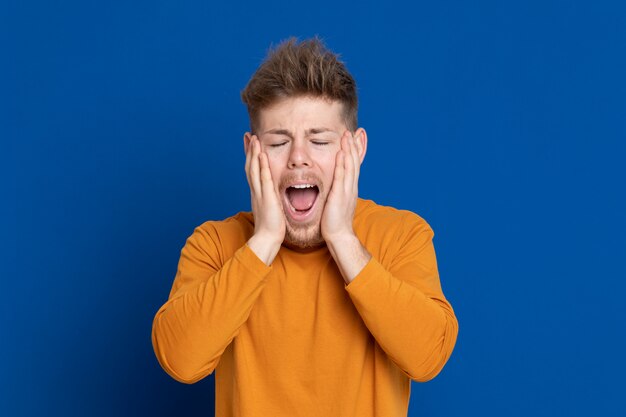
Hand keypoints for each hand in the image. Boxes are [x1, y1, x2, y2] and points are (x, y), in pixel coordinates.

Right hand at [245, 135, 284, 263]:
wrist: (266, 239)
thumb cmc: (270, 227)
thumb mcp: (269, 209)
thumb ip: (269, 200)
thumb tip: (271, 197)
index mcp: (257, 193)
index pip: (252, 171)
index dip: (250, 157)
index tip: (250, 145)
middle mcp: (255, 191)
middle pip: (250, 166)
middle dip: (249, 150)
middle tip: (248, 136)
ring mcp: (260, 193)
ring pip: (254, 169)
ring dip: (253, 153)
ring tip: (254, 139)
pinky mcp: (267, 197)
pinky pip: (264, 178)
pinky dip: (262, 165)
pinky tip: (262, 155)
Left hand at [321, 130, 362, 242]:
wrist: (338, 235)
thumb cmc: (335, 220)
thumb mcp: (337, 201)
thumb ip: (337, 190)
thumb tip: (335, 184)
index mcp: (350, 187)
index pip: (354, 165)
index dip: (355, 151)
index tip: (354, 138)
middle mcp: (351, 186)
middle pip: (354, 161)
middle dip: (354, 145)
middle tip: (354, 131)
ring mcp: (346, 190)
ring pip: (349, 165)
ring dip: (349, 150)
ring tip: (347, 135)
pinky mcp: (339, 195)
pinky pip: (341, 176)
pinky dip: (342, 164)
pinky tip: (341, 153)